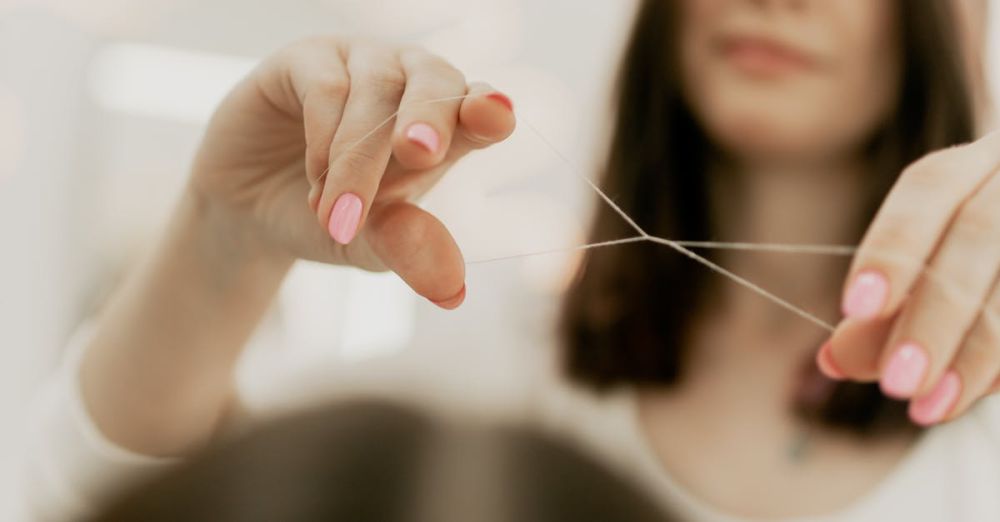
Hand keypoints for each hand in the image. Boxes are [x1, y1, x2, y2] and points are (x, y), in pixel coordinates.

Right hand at [189, 37, 515, 307]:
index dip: (489, 109)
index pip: (480, 106)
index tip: (495, 118)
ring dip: (357, 160)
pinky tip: (315, 181)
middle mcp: (410, 81)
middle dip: (428, 121)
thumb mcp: (372, 245)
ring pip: (376, 90)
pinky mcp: (306, 59)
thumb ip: (410, 252)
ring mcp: (360, 63)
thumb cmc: (334, 220)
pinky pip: (325, 87)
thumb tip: (453, 292)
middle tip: (419, 155)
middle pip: (435, 82)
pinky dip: (322, 141)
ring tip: (336, 215)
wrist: (252, 215)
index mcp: (447, 122)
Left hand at [819, 131, 999, 425]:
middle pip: (980, 236)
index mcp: (977, 163)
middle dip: (933, 317)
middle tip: (894, 384)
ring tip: (928, 407)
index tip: (853, 306)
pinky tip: (974, 392)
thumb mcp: (930, 268)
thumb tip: (833, 358)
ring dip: (976, 354)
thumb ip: (880, 312)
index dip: (892, 245)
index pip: (929, 187)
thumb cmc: (980, 259)